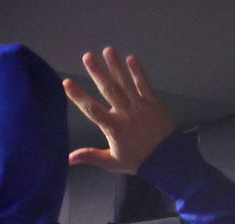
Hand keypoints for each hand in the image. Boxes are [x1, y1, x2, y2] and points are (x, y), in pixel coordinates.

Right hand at [62, 46, 175, 173]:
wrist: (167, 159)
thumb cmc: (137, 161)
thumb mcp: (111, 162)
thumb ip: (90, 156)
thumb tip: (68, 159)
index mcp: (113, 128)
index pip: (92, 109)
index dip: (78, 95)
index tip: (67, 82)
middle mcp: (125, 113)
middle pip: (108, 90)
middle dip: (97, 72)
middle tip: (87, 56)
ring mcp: (140, 106)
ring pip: (125, 83)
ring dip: (116, 66)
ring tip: (108, 50)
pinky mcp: (153, 102)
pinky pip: (144, 84)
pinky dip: (137, 71)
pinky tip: (131, 58)